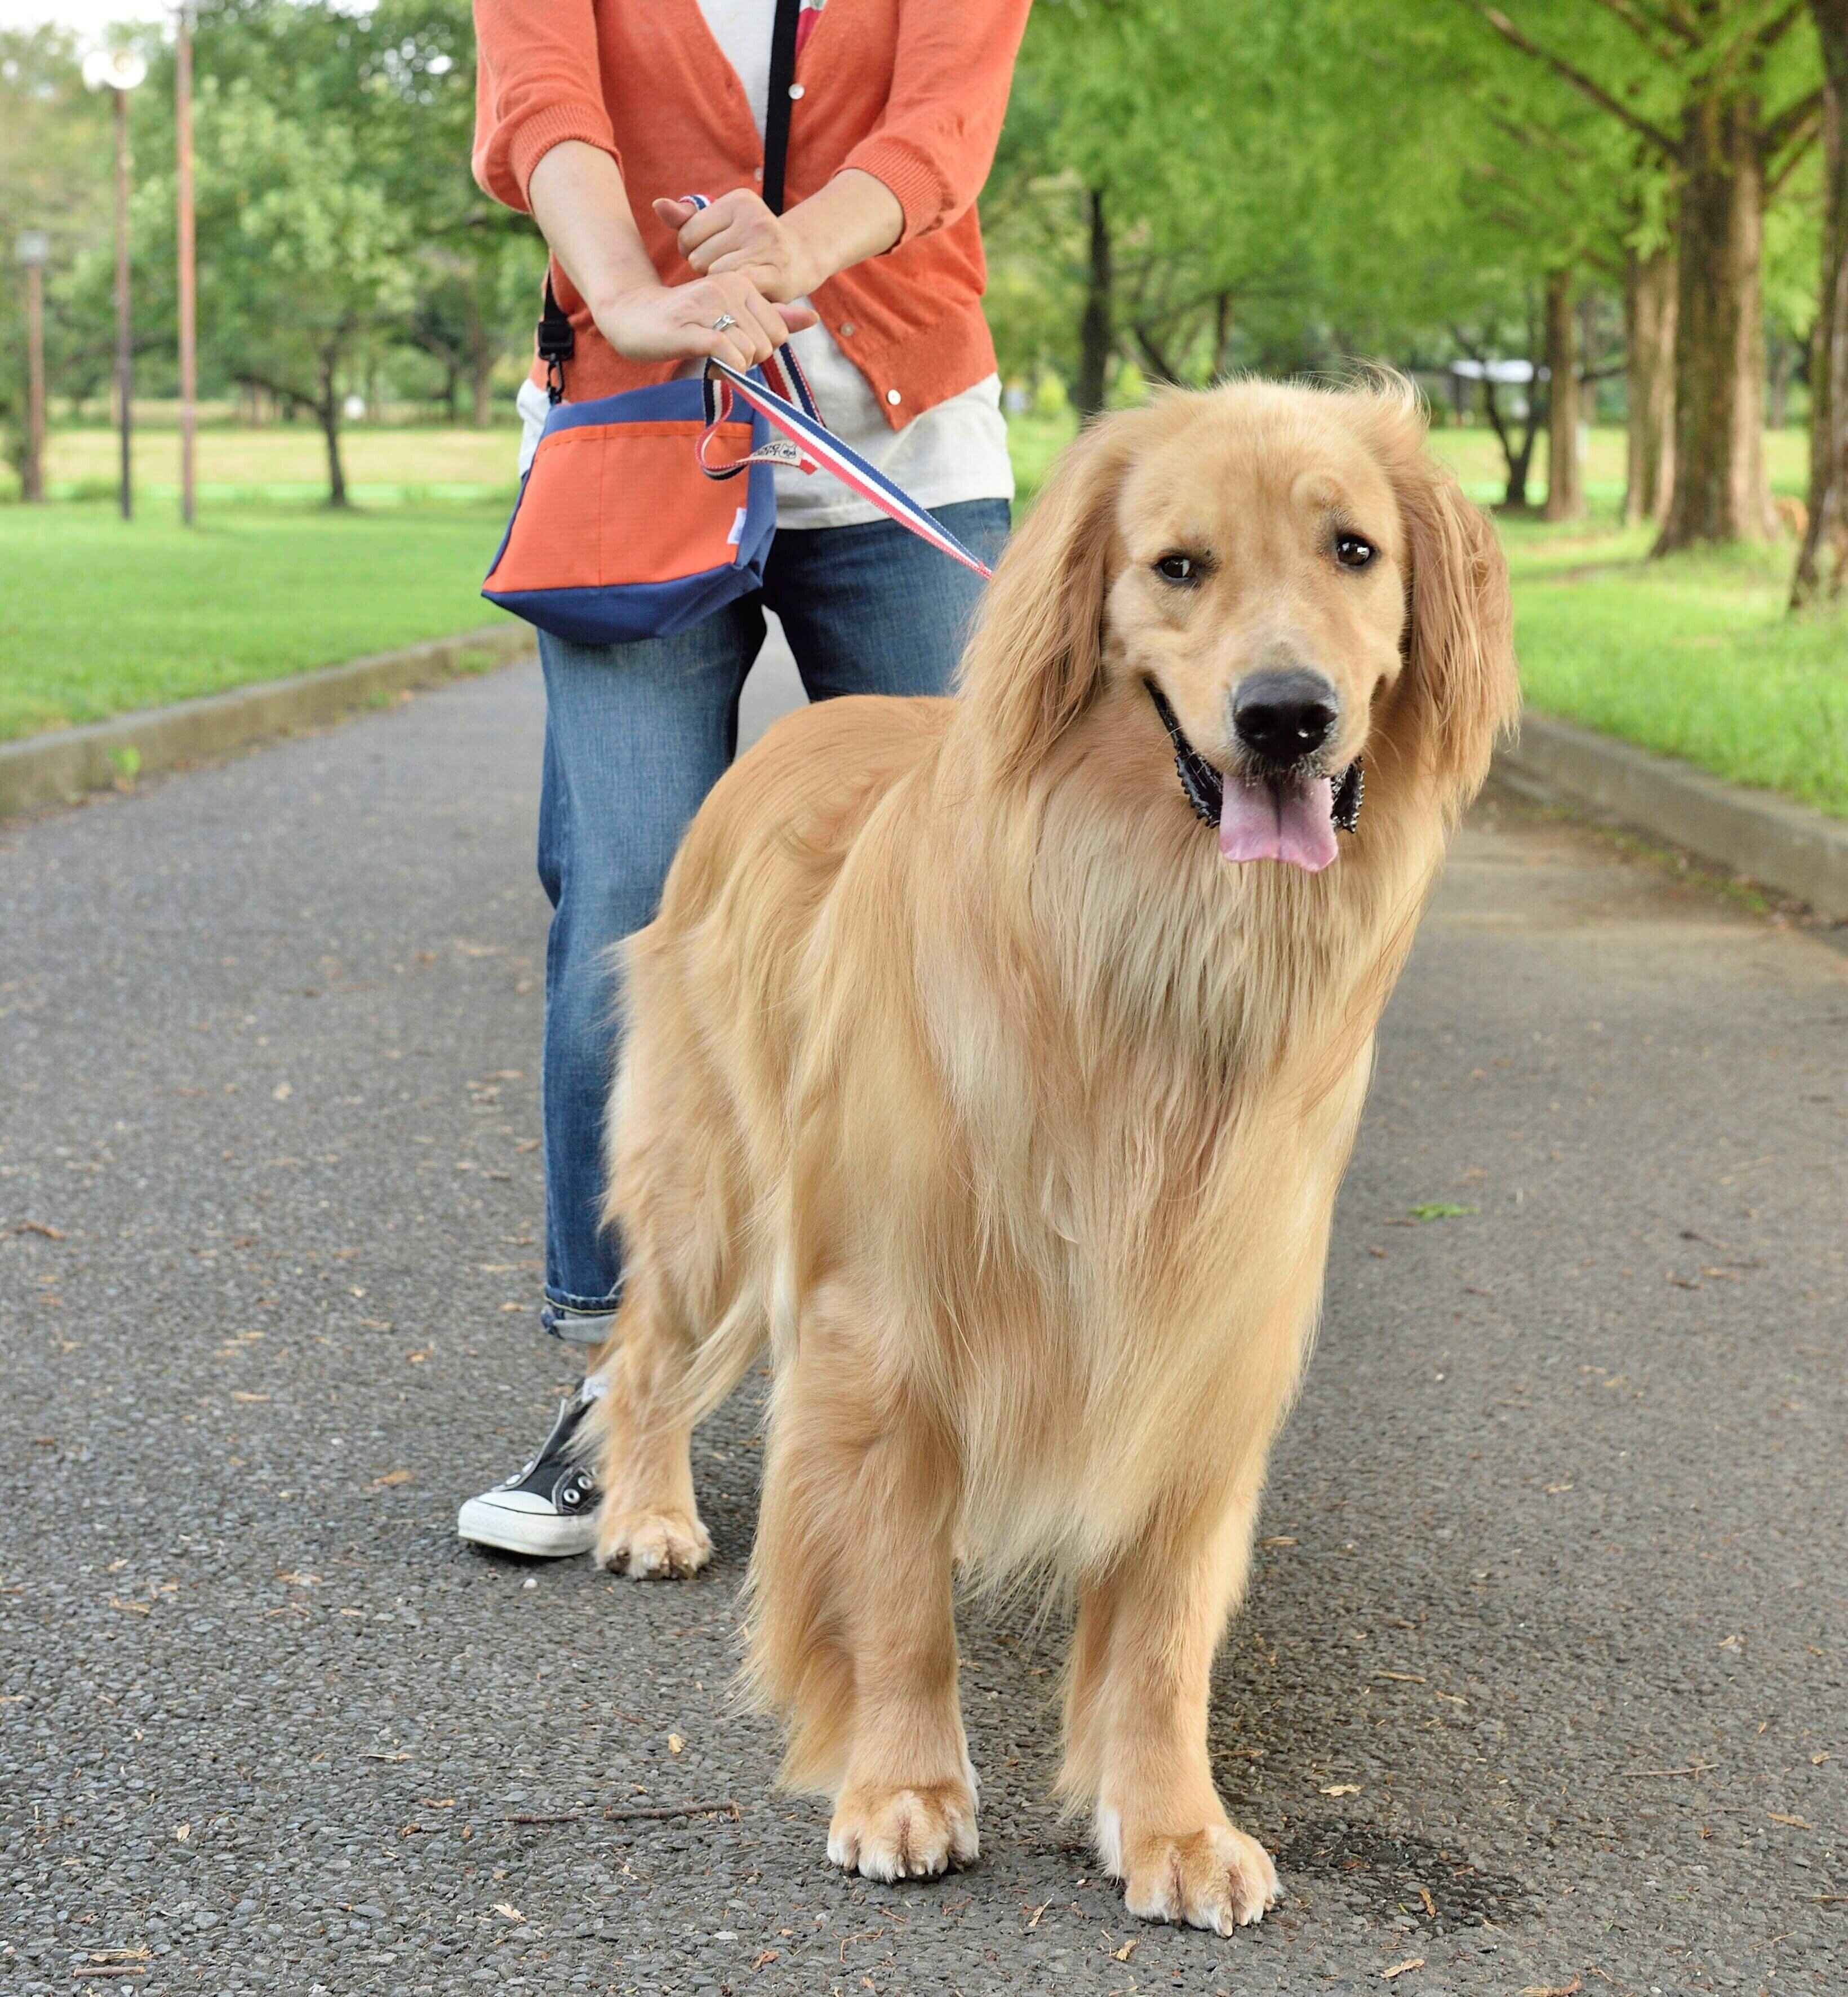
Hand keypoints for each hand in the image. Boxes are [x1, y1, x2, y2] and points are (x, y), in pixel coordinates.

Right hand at [594, 272, 816, 372]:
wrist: (632, 316)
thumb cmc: (685, 319)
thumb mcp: (733, 314)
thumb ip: (773, 315)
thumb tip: (812, 318)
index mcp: (741, 281)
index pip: (779, 330)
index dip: (762, 349)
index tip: (737, 347)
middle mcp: (728, 286)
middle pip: (768, 344)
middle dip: (750, 359)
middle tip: (723, 356)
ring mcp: (709, 304)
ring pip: (750, 352)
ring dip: (734, 367)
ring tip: (712, 359)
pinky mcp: (693, 327)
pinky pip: (730, 355)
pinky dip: (725, 369)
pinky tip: (710, 367)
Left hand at [656, 191, 820, 304]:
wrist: (801, 260)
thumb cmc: (750, 244)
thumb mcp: (721, 225)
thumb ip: (686, 219)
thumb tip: (657, 205)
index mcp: (739, 201)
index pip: (687, 233)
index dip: (692, 251)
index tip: (712, 254)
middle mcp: (755, 218)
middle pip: (698, 257)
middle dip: (706, 269)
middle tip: (727, 269)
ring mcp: (767, 246)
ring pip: (714, 276)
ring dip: (719, 286)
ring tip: (737, 280)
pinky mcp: (776, 274)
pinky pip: (735, 288)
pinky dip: (733, 295)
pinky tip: (741, 294)